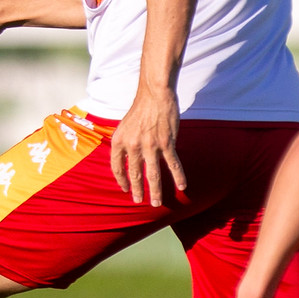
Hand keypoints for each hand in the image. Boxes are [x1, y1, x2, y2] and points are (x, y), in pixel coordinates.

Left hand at [109, 85, 184, 206]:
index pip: (116, 166)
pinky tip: (182, 186)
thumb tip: (126, 158)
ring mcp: (150, 146)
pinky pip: (172, 164)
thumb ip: (124, 142)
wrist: (154, 94)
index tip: (125, 189)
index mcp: (119, 141)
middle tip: (139, 201)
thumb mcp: (124, 125)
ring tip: (156, 203)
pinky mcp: (167, 143)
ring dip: (155, 191)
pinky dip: (178, 176)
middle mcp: (133, 146)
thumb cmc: (140, 108)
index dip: (121, 180)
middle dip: (137, 190)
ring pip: (153, 174)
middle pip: (134, 174)